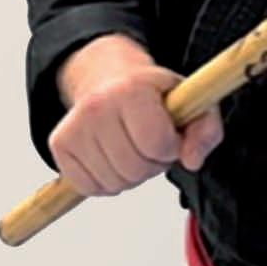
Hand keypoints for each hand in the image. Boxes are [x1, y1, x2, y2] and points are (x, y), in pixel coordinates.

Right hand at [49, 34, 223, 196]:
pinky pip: (91, 188)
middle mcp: (97, 106)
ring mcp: (74, 127)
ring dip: (131, 175)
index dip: (170, 147)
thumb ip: (206, 131)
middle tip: (150, 144)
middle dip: (152, 163)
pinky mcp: (60, 145)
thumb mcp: (192, 103)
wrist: (109, 77)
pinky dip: (107, 182)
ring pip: (114, 183)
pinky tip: (112, 157)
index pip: (157, 143)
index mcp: (131, 90)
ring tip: (132, 148)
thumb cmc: (153, 95)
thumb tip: (193, 160)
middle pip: (135, 168)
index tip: (168, 135)